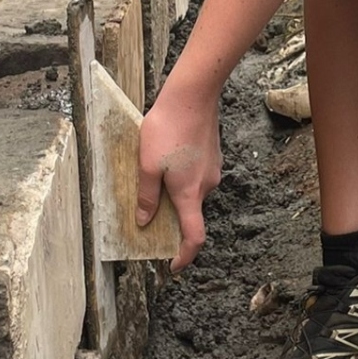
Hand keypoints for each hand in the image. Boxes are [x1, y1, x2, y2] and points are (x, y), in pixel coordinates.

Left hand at [137, 83, 221, 270]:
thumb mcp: (146, 165)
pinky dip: (182, 175)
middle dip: (172, 215)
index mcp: (189, 193)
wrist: (193, 94)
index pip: (194, 236)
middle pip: (191, 211)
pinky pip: (196, 174)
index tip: (173, 264)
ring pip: (192, 190)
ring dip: (175, 190)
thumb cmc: (168, 127)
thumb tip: (145, 221)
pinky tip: (168, 155)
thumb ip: (147, 197)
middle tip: (149, 207)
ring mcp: (212, 169)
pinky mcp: (212, 154)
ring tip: (155, 171)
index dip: (185, 255)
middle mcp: (206, 185)